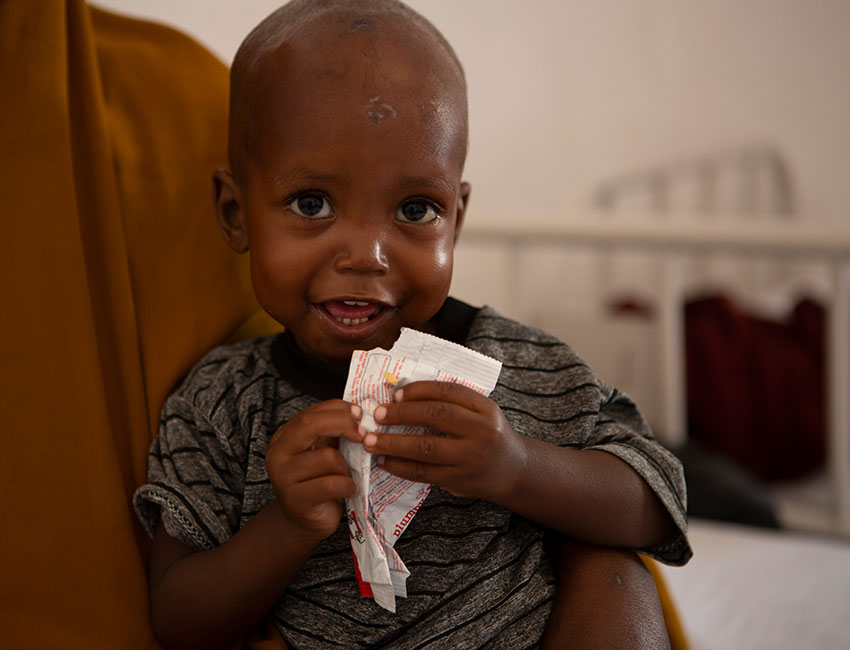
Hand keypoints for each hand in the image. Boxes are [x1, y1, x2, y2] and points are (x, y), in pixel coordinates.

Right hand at [265, 400, 363, 543]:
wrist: (303, 522)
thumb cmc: (317, 482)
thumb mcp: (322, 451)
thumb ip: (332, 433)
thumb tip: (359, 414)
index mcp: (284, 437)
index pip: (311, 413)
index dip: (338, 409)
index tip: (359, 413)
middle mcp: (278, 453)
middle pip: (312, 425)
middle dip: (343, 425)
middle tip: (362, 435)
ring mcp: (283, 477)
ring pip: (327, 457)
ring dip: (347, 466)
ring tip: (347, 475)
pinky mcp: (296, 499)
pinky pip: (331, 484)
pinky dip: (348, 485)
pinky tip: (349, 489)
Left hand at [363, 381, 527, 503]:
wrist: (514, 471)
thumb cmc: (489, 436)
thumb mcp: (482, 413)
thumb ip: (454, 403)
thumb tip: (403, 395)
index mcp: (486, 408)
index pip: (449, 391)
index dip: (419, 391)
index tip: (396, 394)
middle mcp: (481, 431)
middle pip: (436, 416)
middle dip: (401, 414)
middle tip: (377, 414)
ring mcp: (470, 457)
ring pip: (425, 447)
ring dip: (392, 443)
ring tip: (370, 440)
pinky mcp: (459, 480)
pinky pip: (423, 472)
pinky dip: (400, 466)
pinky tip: (384, 461)